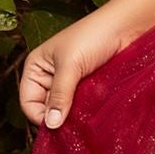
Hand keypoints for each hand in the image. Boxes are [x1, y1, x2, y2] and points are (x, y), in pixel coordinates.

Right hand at [18, 6, 134, 129]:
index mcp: (36, 68)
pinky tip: (95, 111)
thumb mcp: (70, 65)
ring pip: (66, 111)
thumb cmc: (94, 35)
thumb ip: (60, 95)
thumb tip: (51, 124)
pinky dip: (87, 112)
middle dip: (59, 117)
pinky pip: (83, 108)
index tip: (56, 126)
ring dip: (75, 116)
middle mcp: (50, 78)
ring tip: (86, 114)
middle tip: (74, 123)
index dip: (39, 116)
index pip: (28, 102)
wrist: (126, 27)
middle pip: (47, 110)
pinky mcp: (88, 89)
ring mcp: (70, 84)